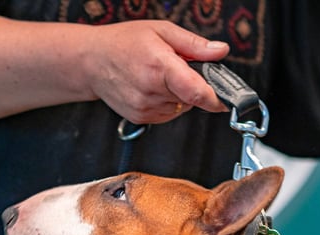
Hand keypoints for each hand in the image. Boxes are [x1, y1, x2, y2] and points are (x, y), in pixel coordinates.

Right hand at [81, 20, 229, 123]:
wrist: (92, 61)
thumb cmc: (124, 43)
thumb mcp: (162, 30)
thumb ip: (194, 45)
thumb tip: (220, 52)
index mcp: (160, 66)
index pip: (196, 92)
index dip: (216, 98)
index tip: (227, 100)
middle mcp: (151, 91)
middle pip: (192, 99)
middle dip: (193, 86)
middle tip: (178, 69)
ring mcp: (145, 108)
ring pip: (181, 108)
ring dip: (179, 95)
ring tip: (160, 76)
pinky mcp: (140, 118)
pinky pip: (168, 114)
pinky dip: (167, 103)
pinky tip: (152, 88)